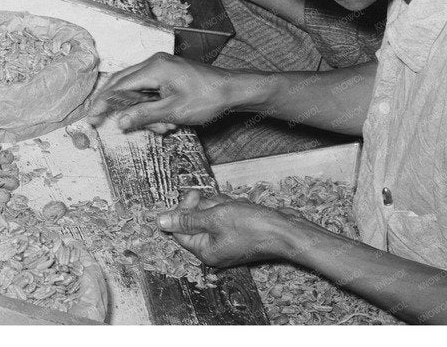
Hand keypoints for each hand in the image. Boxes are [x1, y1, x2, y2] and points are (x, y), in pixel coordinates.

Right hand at [92, 51, 238, 133]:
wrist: (233, 90)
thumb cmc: (207, 98)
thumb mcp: (174, 112)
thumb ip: (144, 115)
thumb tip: (120, 121)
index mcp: (154, 68)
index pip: (119, 86)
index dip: (103, 102)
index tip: (92, 117)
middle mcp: (154, 62)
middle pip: (123, 83)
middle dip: (114, 104)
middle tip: (99, 120)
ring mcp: (162, 66)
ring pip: (137, 89)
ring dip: (142, 111)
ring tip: (161, 128)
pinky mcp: (169, 73)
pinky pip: (150, 89)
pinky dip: (151, 106)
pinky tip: (165, 121)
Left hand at [155, 190, 296, 267]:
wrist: (287, 231)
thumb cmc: (253, 226)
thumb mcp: (215, 217)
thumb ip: (186, 219)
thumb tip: (160, 222)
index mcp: (205, 251)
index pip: (180, 229)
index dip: (184, 209)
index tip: (196, 196)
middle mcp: (215, 249)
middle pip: (196, 220)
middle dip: (207, 206)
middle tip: (221, 204)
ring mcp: (228, 242)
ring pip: (212, 214)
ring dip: (222, 205)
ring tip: (237, 207)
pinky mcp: (239, 233)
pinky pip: (227, 216)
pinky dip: (233, 208)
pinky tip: (245, 208)